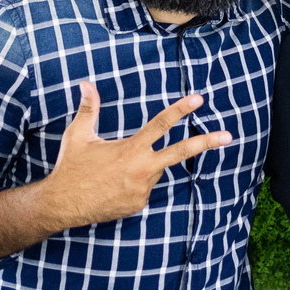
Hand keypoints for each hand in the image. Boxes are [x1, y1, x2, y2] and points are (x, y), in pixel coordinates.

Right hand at [39, 80, 230, 230]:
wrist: (61, 205)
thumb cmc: (70, 167)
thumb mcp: (78, 135)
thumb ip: (88, 108)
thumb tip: (86, 83)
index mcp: (130, 149)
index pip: (160, 125)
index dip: (180, 110)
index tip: (198, 100)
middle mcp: (141, 170)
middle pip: (180, 153)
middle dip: (206, 142)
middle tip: (228, 136)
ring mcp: (142, 190)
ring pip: (153, 171)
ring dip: (142, 166)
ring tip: (111, 172)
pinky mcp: (138, 205)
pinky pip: (144, 188)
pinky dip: (134, 183)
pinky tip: (112, 186)